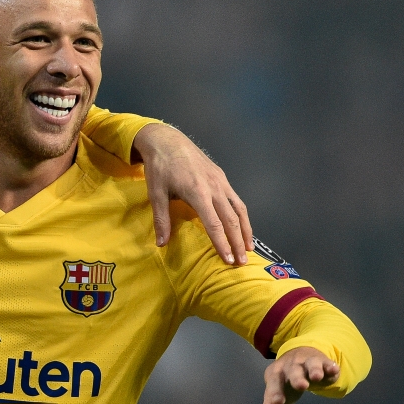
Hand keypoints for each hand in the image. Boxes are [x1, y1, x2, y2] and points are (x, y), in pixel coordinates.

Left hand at [133, 123, 251, 264]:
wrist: (167, 140)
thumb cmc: (160, 167)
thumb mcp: (156, 193)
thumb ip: (161, 219)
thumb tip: (160, 244)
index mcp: (198, 192)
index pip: (214, 224)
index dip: (222, 243)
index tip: (228, 260)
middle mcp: (214, 187)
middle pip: (231, 219)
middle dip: (237, 242)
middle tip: (242, 262)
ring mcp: (220, 181)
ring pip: (239, 209)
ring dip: (245, 230)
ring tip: (248, 249)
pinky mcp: (222, 177)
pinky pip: (236, 200)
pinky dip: (242, 216)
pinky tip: (242, 227)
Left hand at [255, 346, 339, 403]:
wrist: (299, 355)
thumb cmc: (286, 380)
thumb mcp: (277, 393)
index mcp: (277, 374)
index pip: (274, 384)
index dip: (275, 392)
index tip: (277, 402)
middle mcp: (291, 366)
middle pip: (293, 371)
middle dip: (296, 378)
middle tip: (301, 386)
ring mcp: (307, 362)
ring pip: (310, 365)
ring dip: (313, 370)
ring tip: (317, 377)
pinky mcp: (323, 362)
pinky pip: (327, 364)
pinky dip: (330, 367)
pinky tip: (334, 370)